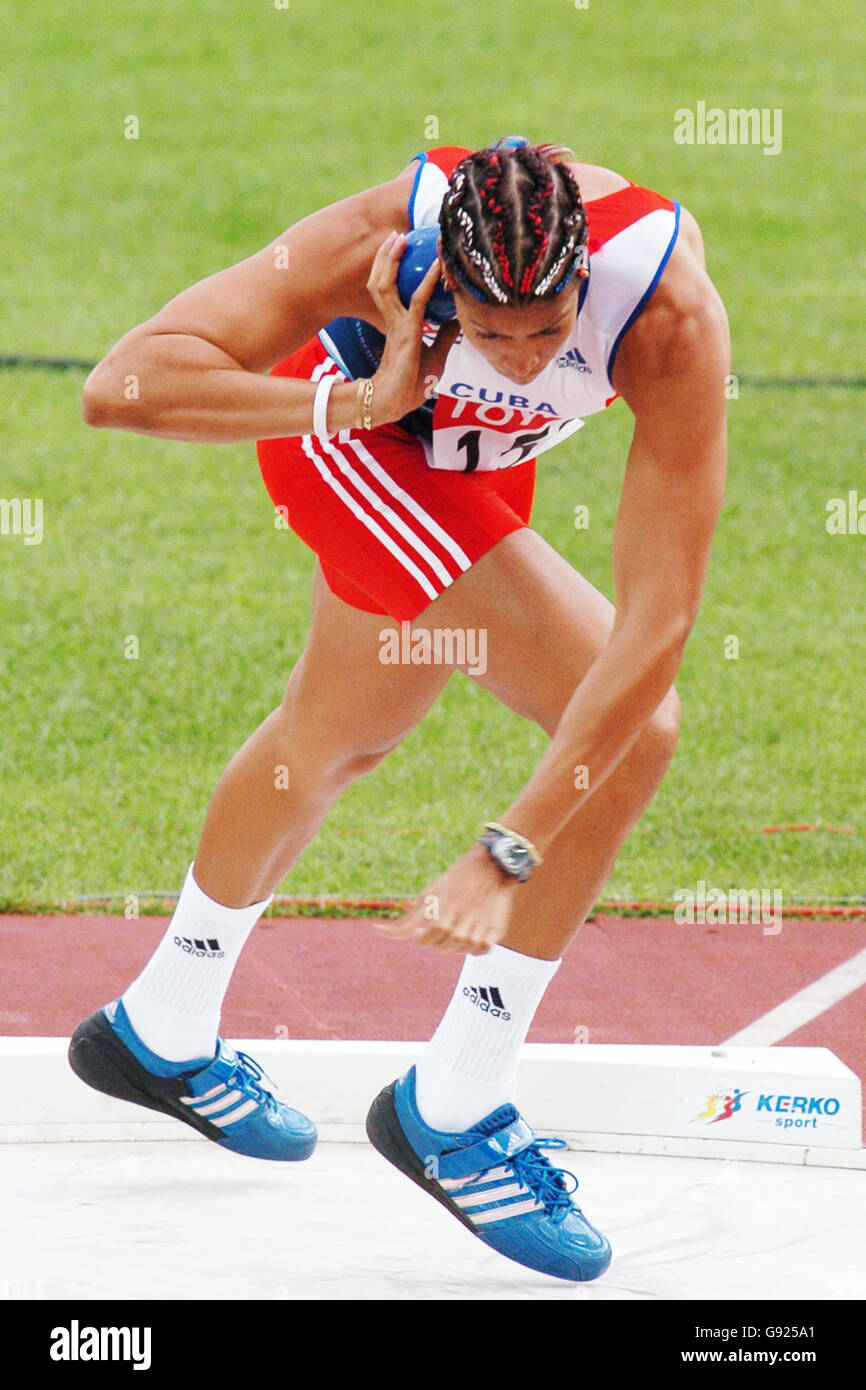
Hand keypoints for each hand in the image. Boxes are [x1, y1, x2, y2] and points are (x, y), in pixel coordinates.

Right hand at [365, 230, 459, 425]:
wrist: (397, 403)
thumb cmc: (413, 384)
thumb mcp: (436, 355)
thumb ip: (445, 334)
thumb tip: (460, 317)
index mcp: (397, 324)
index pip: (392, 290)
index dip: (394, 269)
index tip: (404, 250)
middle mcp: (394, 320)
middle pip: (382, 280)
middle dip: (386, 256)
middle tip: (396, 235)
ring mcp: (397, 324)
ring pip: (386, 284)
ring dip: (392, 260)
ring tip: (399, 238)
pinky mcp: (407, 332)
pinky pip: (417, 300)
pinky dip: (429, 280)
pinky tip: (437, 265)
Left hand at [376, 844, 518, 954]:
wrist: (491, 865)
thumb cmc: (455, 879)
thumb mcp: (428, 895)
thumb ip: (407, 920)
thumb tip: (379, 932)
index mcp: (443, 911)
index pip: (426, 940)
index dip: (422, 937)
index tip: (423, 929)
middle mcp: (463, 921)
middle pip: (444, 946)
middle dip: (438, 940)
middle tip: (443, 923)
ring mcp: (481, 926)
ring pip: (463, 950)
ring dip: (455, 944)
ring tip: (456, 928)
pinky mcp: (497, 929)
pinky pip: (482, 950)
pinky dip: (474, 947)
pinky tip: (471, 934)